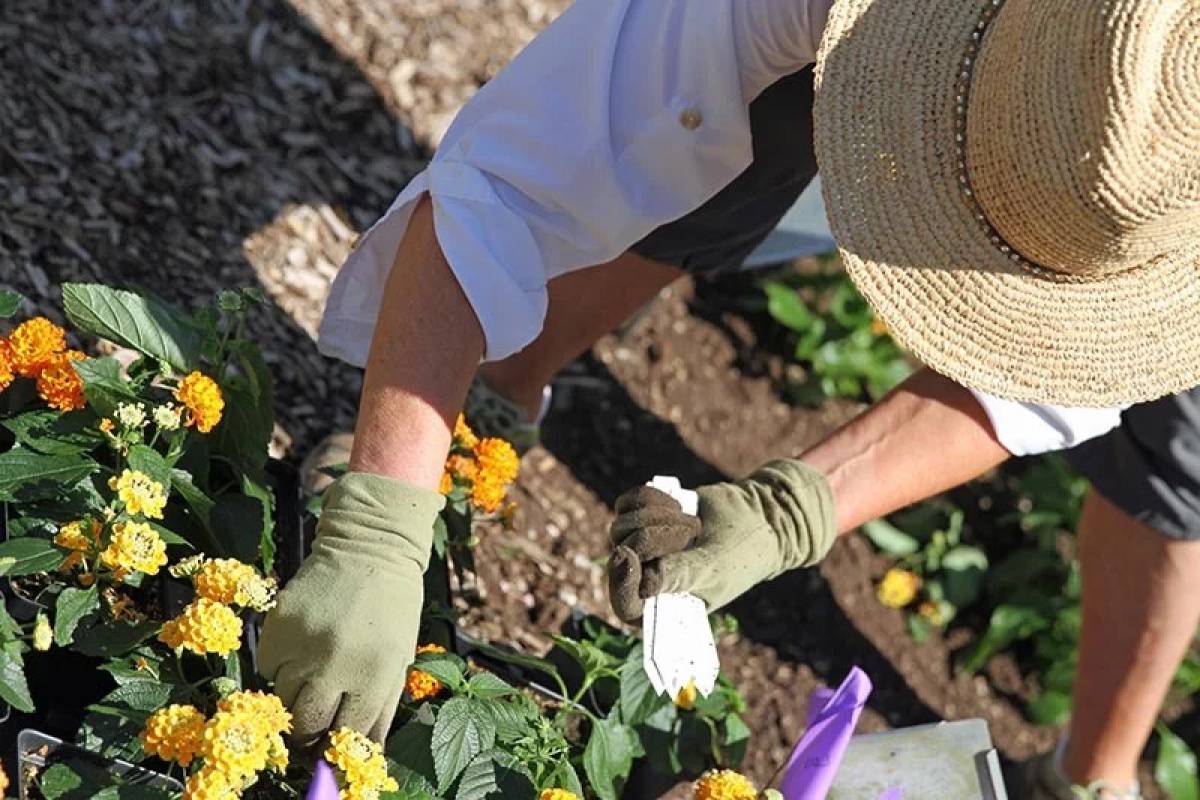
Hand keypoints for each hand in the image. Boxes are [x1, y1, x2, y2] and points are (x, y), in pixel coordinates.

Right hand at [258, 473, 444, 743]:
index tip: (331, 741)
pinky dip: (278, 666)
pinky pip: (266, 666)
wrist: (371, 545)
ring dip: (294, 695)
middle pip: (308, 723)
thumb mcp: (400, 656)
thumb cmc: (393, 605)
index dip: (339, 741)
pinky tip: (298, 647)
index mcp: (375, 674)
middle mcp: (337, 664)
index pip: (348, 732)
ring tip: (310, 674)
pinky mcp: (278, 624)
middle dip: (310, 729)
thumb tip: (363, 747)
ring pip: (282, 698)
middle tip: (313, 719)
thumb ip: (382, 703)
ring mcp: (304, 643)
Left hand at [607, 460, 836, 620]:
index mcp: (660, 606)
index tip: (627, 556)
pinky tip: (678, 505)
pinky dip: (652, 498)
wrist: (757, 518)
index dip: (620, 583)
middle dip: (656, 537)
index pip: (625, 604)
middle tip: (692, 534)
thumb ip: (681, 576)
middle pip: (620, 553)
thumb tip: (646, 584)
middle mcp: (643, 578)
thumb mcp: (714, 569)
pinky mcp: (641, 515)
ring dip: (658, 517)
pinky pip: (627, 503)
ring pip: (621, 525)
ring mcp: (639, 546)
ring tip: (692, 524)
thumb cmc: (740, 555)